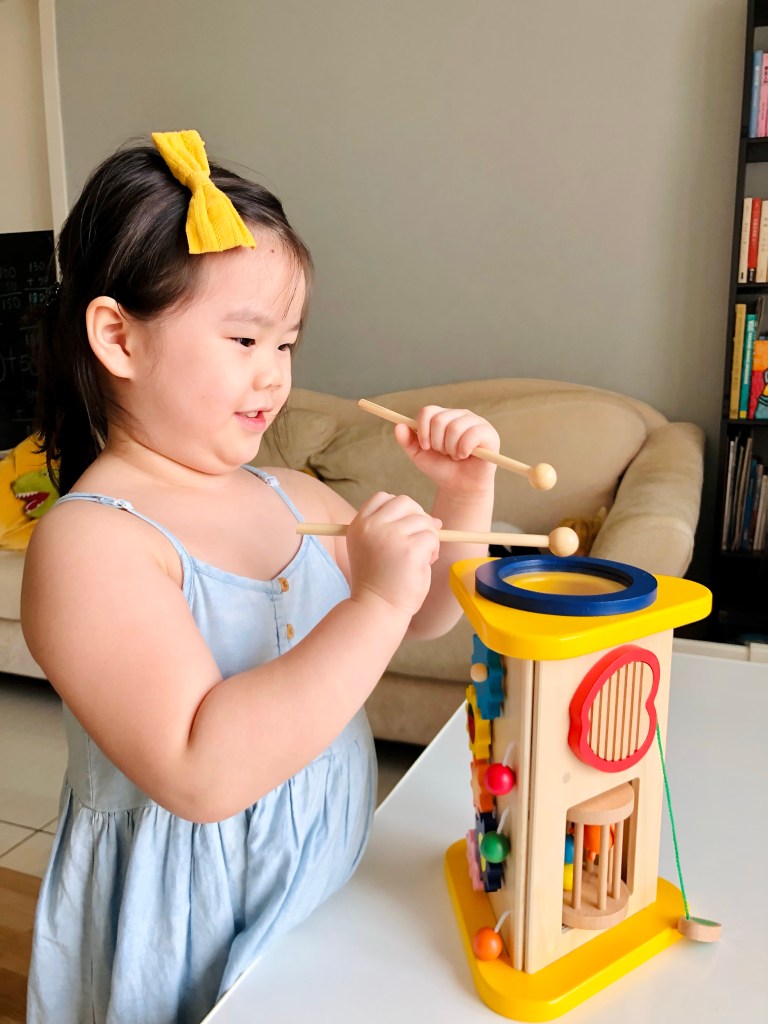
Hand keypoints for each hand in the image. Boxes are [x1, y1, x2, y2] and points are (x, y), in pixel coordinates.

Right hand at [346, 492, 440, 616]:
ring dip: (428, 537)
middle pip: (405, 502)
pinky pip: (432, 537)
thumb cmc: (380, 582)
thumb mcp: (376, 549)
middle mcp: (372, 526)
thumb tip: (436, 519)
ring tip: (421, 558)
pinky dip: (433, 550)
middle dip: (418, 519)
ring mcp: (390, 536)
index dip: (399, 510)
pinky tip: (424, 564)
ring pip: (423, 520)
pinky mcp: (409, 549)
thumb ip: (397, 529)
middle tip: (419, 541)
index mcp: (359, 524)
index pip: (383, 498)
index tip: (403, 529)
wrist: (377, 609)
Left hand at [394, 406, 499, 497]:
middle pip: (440, 420)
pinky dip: (463, 450)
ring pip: (455, 427)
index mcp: (443, 416)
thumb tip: (398, 426)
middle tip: (445, 453)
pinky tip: (464, 456)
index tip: (426, 447)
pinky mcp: (489, 433)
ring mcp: (476, 422)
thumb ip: (408, 441)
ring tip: (455, 456)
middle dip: (438, 443)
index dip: (423, 431)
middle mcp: (460, 415)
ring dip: (451, 448)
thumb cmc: (441, 468)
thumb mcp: (419, 455)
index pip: (428, 411)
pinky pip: (472, 434)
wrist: (459, 487)